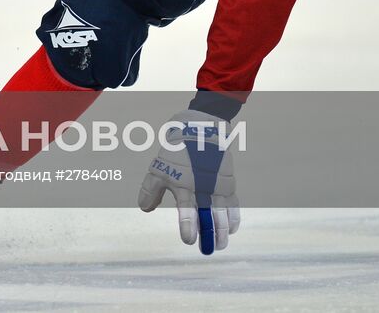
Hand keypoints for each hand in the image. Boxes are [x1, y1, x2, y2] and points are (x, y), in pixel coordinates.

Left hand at [137, 109, 239, 254]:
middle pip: (209, 217)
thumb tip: (144, 209)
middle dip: (210, 234)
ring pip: (223, 214)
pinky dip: (234, 217)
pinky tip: (233, 229)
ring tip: (221, 245)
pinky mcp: (228, 183)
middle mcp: (203, 189)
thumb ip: (151, 190)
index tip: (188, 240)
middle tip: (209, 249)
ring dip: (223, 231)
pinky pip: (234, 204)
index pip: (186, 211)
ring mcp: (218, 186)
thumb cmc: (176, 151)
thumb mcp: (158, 168)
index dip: (188, 226)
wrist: (201, 130)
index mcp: (185, 186)